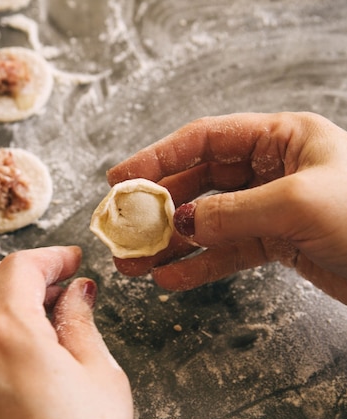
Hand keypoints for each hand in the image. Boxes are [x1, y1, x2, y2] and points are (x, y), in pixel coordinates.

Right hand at [108, 112, 346, 303]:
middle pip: (201, 182)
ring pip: (210, 222)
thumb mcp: (297, 203)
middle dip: (160, 207)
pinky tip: (172, 281)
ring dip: (172, 244)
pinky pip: (230, 252)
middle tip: (123, 229)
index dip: (158, 157)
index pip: (205, 139)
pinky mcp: (279, 242)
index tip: (120, 178)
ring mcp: (274, 206)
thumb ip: (233, 211)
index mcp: (281, 137)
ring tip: (136, 265)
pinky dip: (200, 266)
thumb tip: (182, 224)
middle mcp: (273, 168)